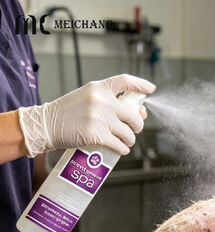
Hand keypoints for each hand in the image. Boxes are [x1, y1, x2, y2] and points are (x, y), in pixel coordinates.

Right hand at [18, 74, 155, 156]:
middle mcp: (102, 101)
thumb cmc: (67, 113)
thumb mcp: (87, 98)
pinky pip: (120, 145)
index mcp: (99, 88)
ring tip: (124, 141)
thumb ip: (110, 102)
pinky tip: (121, 149)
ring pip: (129, 133)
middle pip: (134, 115)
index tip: (150, 89)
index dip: (141, 85)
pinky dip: (123, 149)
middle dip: (138, 125)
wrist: (46, 125)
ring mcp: (100, 118)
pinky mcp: (97, 135)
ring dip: (130, 140)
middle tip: (134, 129)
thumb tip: (140, 112)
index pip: (125, 81)